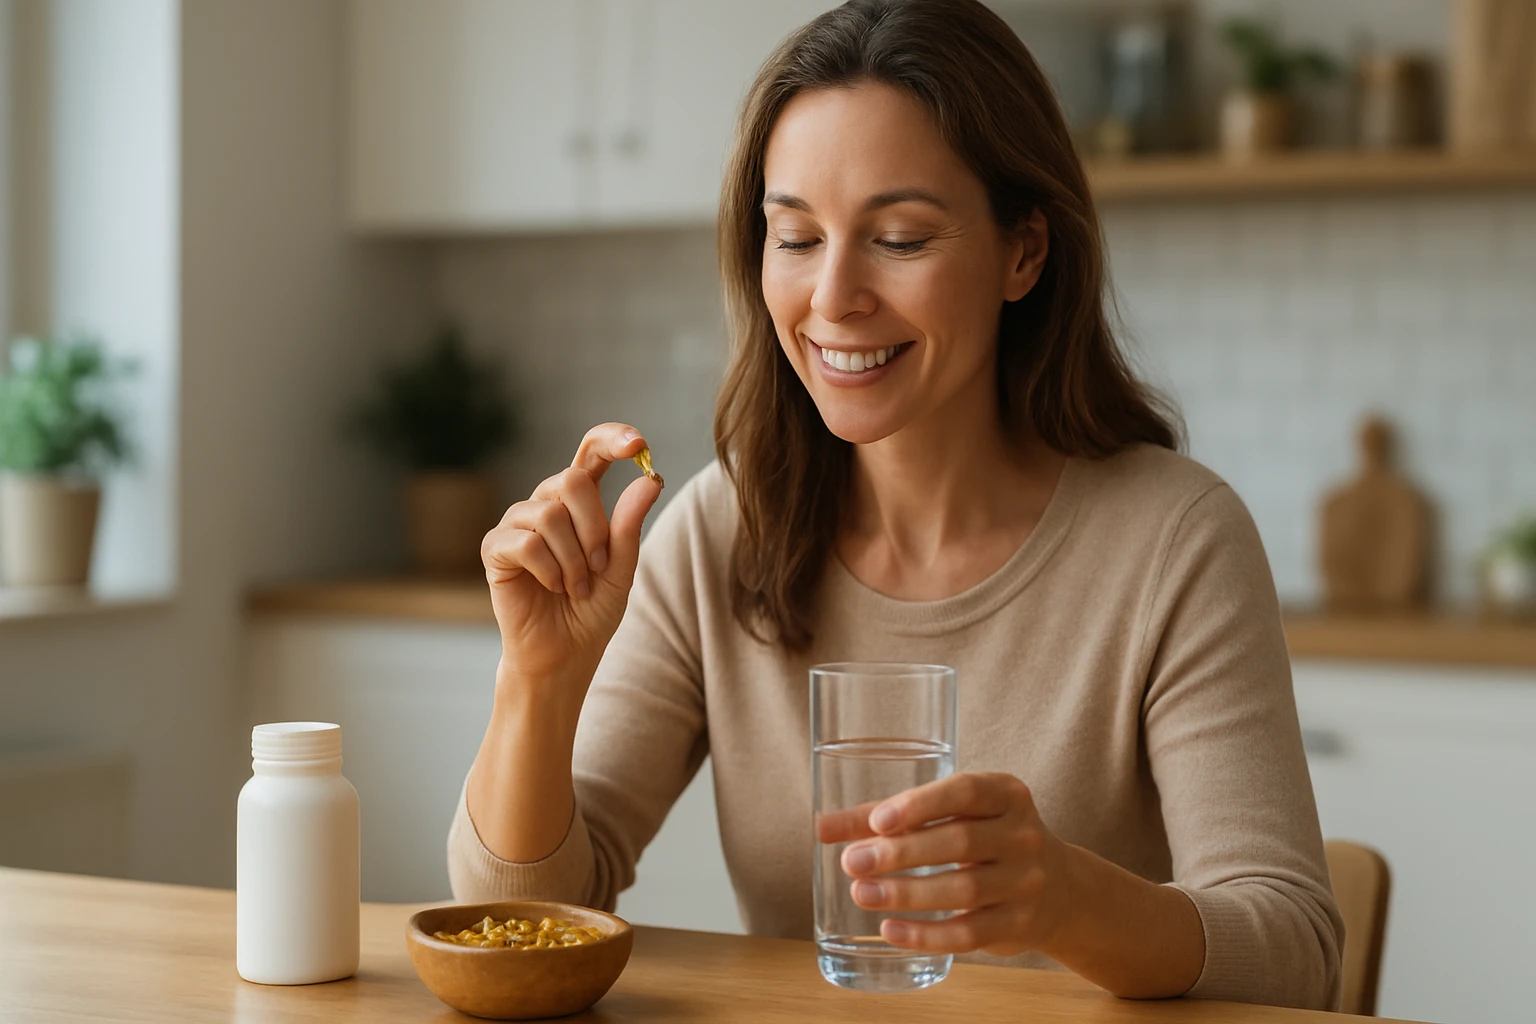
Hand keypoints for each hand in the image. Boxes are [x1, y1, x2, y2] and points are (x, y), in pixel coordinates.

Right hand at [481, 422, 662, 688]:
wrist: (564, 653)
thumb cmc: (592, 609)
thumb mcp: (621, 567)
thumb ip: (630, 525)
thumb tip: (650, 478)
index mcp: (579, 502)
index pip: (591, 451)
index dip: (612, 439)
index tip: (638, 445)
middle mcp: (546, 503)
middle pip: (572, 480)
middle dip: (594, 527)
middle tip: (599, 566)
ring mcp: (517, 523)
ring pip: (551, 514)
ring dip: (573, 559)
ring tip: (576, 587)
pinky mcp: (495, 548)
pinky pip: (528, 542)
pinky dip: (550, 571)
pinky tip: (552, 588)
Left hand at [819, 772, 1073, 957]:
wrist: (1060, 887)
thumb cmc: (986, 837)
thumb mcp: (952, 815)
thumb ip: (887, 818)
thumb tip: (823, 828)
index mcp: (1006, 794)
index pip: (965, 792)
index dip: (921, 805)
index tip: (878, 820)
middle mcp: (1022, 835)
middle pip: (959, 842)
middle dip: (901, 854)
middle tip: (852, 862)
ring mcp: (1025, 882)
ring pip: (962, 891)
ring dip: (907, 894)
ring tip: (861, 894)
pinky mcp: (1018, 925)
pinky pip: (969, 934)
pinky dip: (927, 935)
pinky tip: (890, 931)